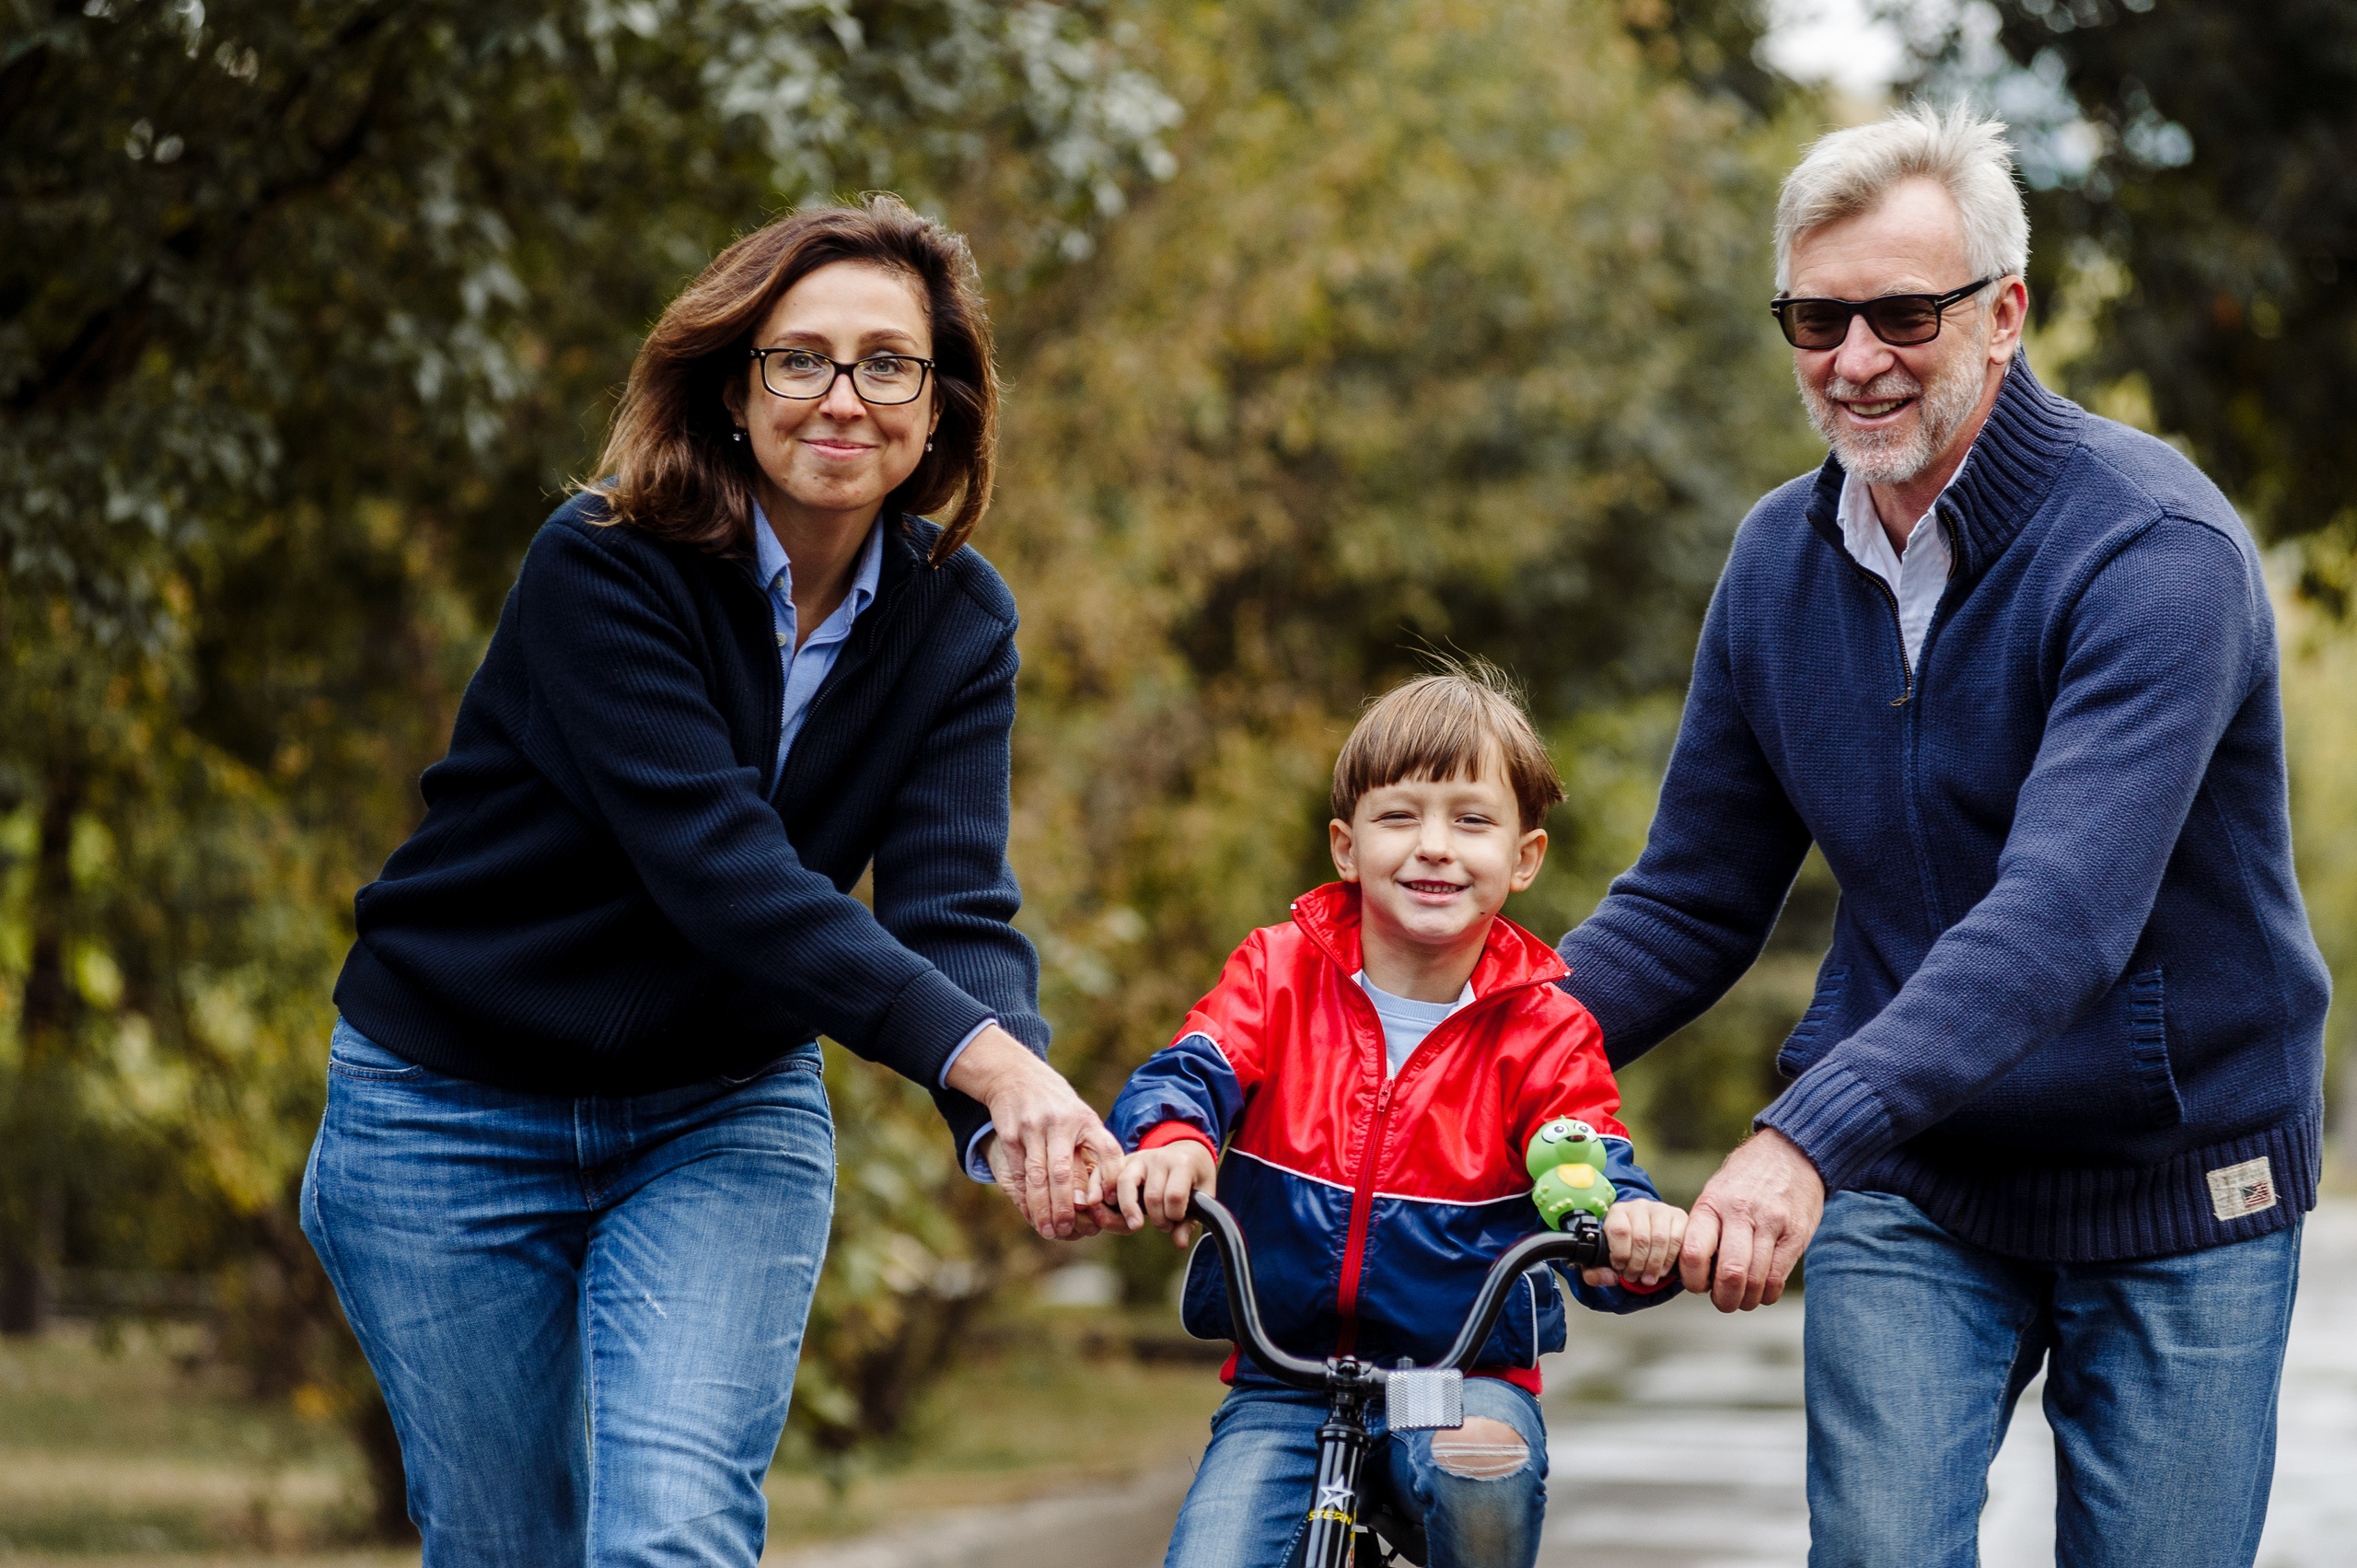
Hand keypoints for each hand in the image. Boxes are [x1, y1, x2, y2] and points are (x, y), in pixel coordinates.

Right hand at [947, 1025, 1122, 1239]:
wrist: (1015, 1075)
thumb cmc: (1056, 1104)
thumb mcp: (1080, 1117)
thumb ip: (1091, 1150)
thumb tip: (1096, 1197)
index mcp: (1085, 1118)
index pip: (1107, 1149)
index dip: (1109, 1178)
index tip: (1104, 1203)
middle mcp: (1060, 1122)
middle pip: (1064, 1173)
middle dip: (1065, 1206)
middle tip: (1066, 1230)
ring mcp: (1033, 1127)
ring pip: (1038, 1176)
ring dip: (1042, 1207)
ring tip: (1047, 1229)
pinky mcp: (1010, 1133)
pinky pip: (1018, 1170)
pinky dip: (1024, 1195)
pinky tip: (1028, 1211)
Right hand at [1111, 1141, 1217, 1247]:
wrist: (1187, 1150)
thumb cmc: (1196, 1175)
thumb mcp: (1204, 1194)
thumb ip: (1191, 1220)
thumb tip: (1179, 1243)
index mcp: (1183, 1163)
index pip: (1175, 1196)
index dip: (1175, 1216)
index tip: (1178, 1220)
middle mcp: (1159, 1157)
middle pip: (1151, 1195)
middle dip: (1157, 1219)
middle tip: (1164, 1225)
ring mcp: (1139, 1157)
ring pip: (1125, 1183)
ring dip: (1129, 1210)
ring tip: (1135, 1225)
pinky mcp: (1125, 1161)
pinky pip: (1108, 1175)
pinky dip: (1104, 1191)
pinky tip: (1110, 1207)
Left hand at [1583, 1198, 1687, 1289]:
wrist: (1642, 1233)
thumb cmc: (1622, 1245)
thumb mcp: (1603, 1255)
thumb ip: (1597, 1270)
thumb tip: (1610, 1278)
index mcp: (1617, 1211)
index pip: (1619, 1230)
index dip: (1620, 1254)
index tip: (1620, 1267)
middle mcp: (1639, 1206)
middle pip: (1641, 1238)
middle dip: (1637, 1265)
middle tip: (1634, 1277)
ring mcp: (1660, 1209)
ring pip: (1660, 1240)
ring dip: (1654, 1265)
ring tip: (1648, 1278)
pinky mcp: (1678, 1216)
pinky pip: (1677, 1239)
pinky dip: (1669, 1260)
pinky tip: (1662, 1270)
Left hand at [1680, 1127, 1824, 1310]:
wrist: (1792, 1152)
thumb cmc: (1746, 1180)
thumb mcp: (1716, 1192)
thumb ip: (1705, 1228)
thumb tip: (1693, 1272)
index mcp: (1712, 1203)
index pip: (1693, 1253)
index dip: (1692, 1281)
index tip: (1698, 1285)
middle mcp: (1741, 1212)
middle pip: (1730, 1273)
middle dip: (1723, 1299)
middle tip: (1723, 1301)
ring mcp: (1771, 1223)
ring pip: (1756, 1280)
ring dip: (1747, 1300)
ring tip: (1743, 1298)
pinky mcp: (1796, 1234)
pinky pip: (1779, 1277)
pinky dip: (1768, 1294)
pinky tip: (1763, 1290)